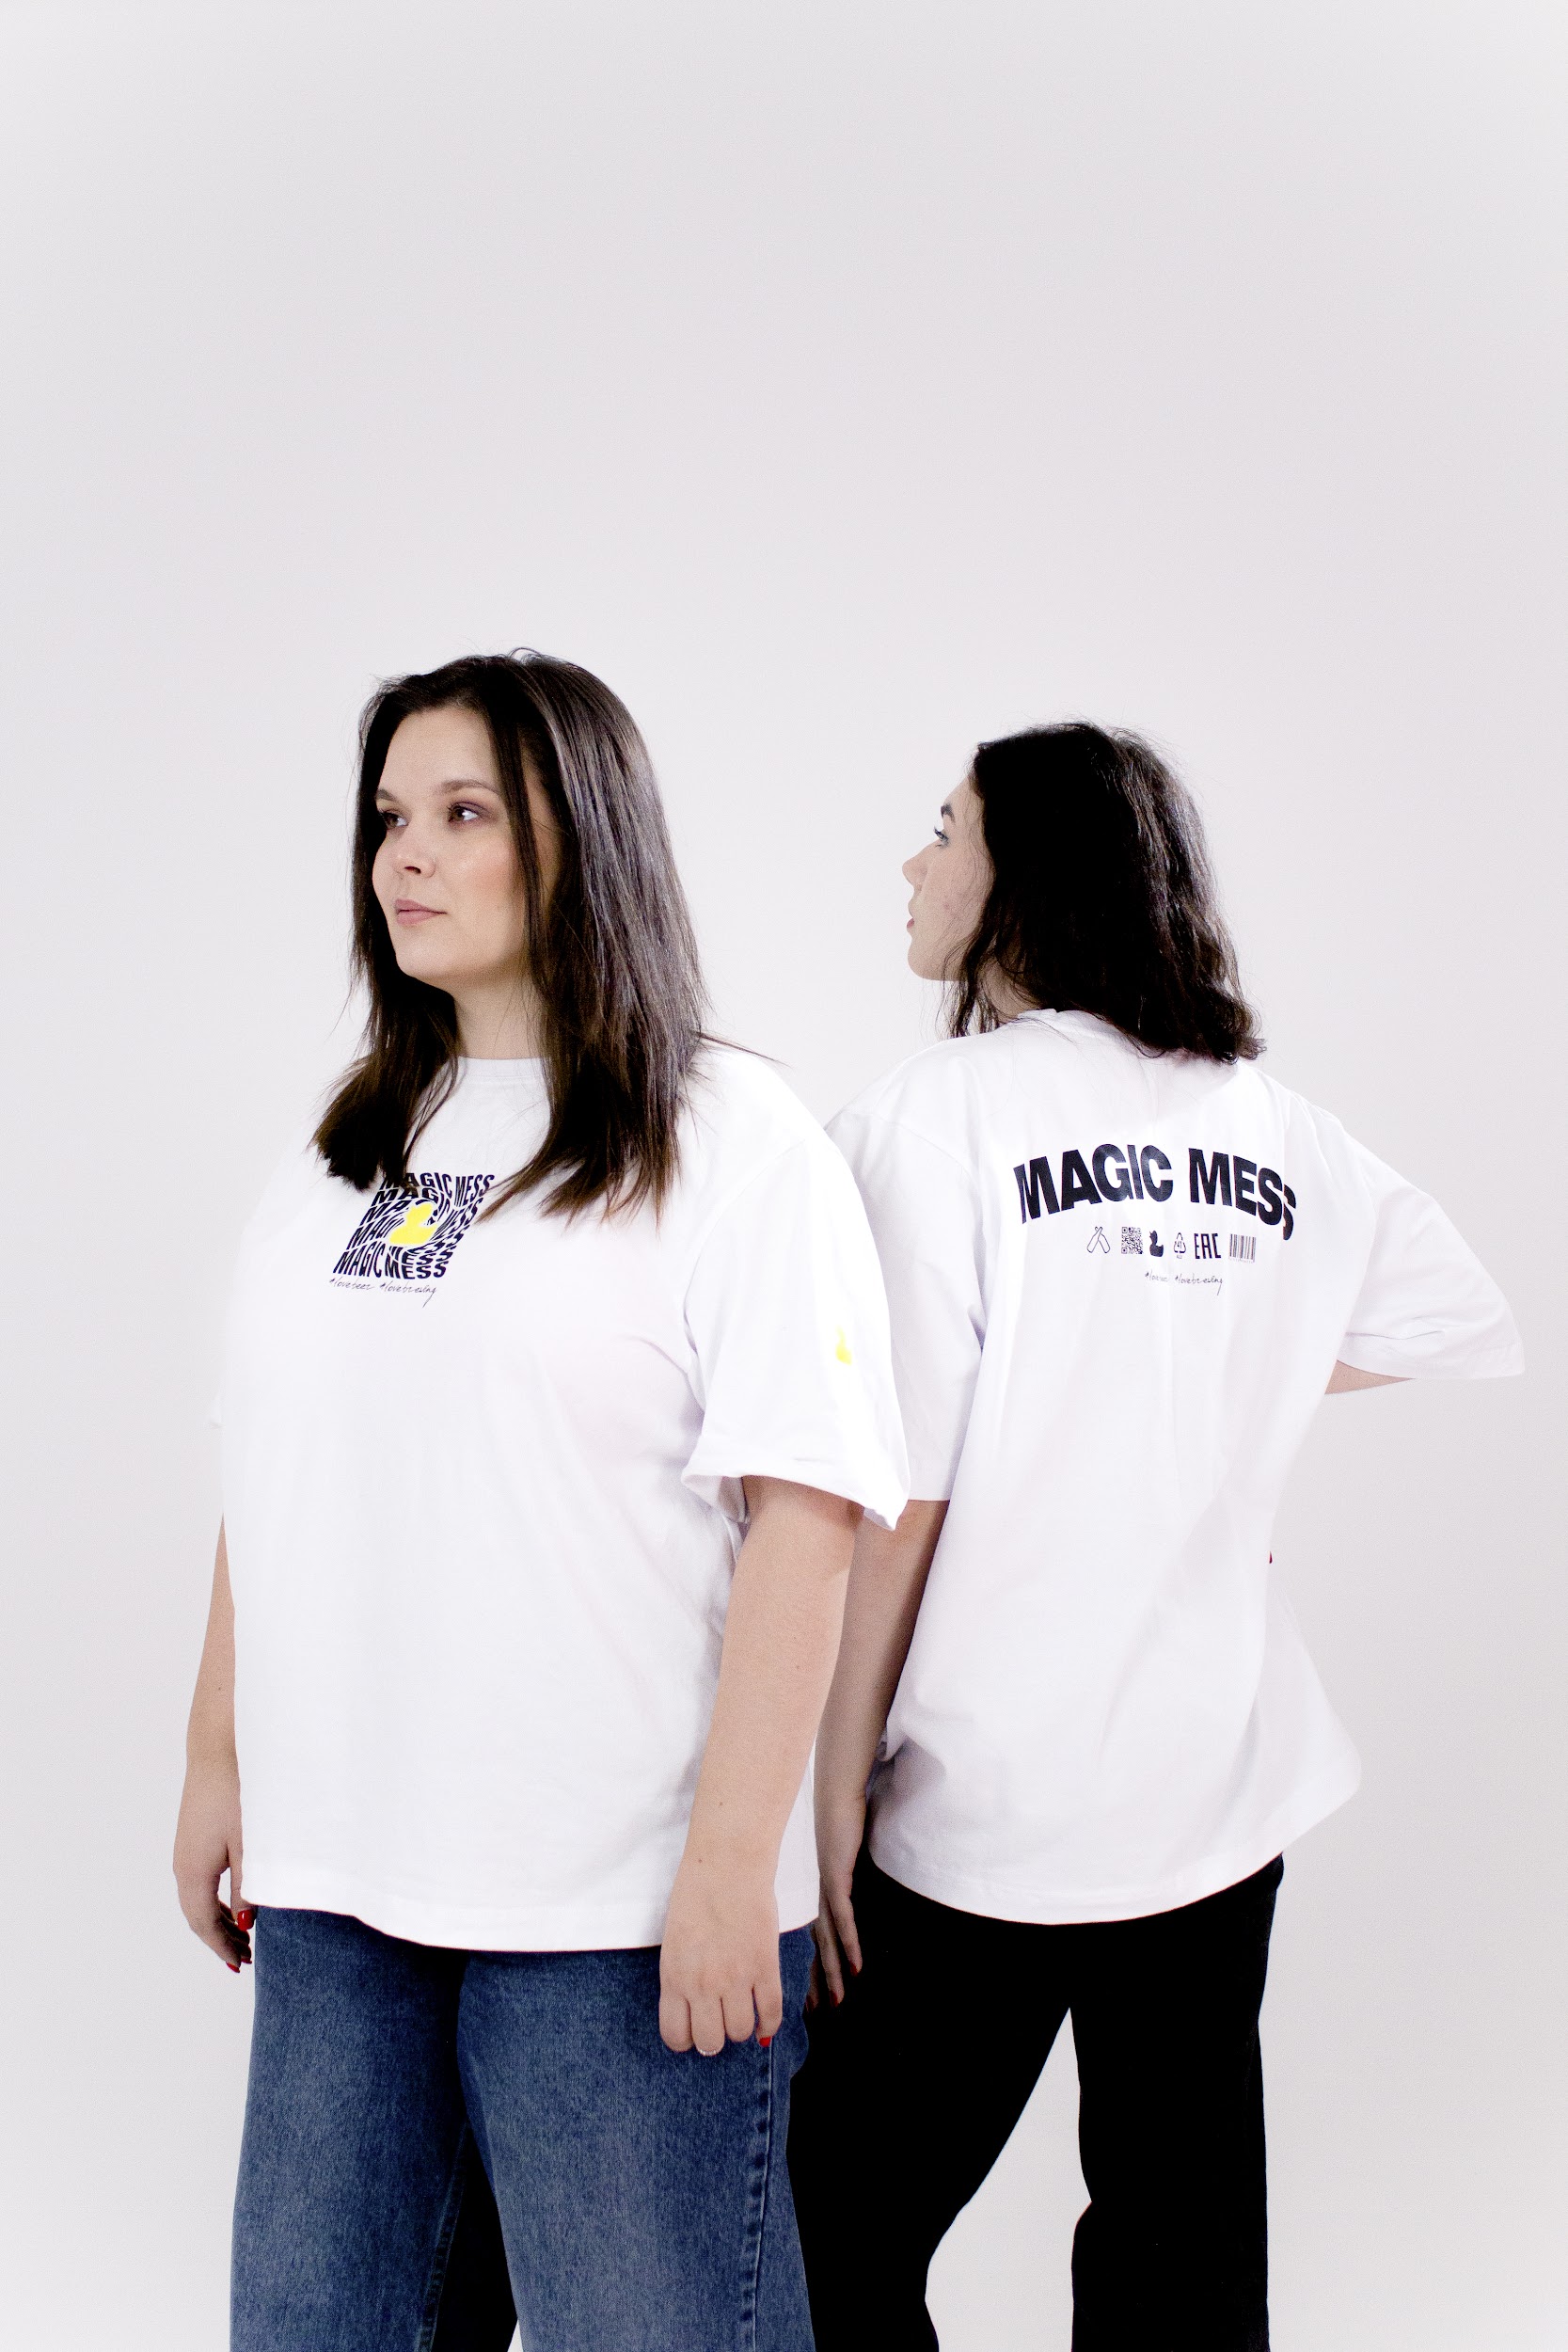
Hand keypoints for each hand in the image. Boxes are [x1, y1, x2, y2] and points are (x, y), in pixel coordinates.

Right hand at [174, 1749, 250, 1970]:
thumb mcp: (250, 1844)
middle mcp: (182, 1865)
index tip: (239, 1965)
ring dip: (218, 1919)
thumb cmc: (238, 1793)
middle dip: (220, 1939)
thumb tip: (247, 1923)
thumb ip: (248, 1886)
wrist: (219, 1749)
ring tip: (243, 1936)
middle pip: (197, 1915)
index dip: (221, 1947)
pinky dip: (215, 1899)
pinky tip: (234, 1901)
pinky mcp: (192, 1837)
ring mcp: (185, 1851)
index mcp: (193, 1872)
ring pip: (198, 1898)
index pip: (203, 1923)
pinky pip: (199, 1881)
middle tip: (244, 1959)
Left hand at [659, 1856, 780, 2054]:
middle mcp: (702, 1983)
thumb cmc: (696, 1894)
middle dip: (714, 2038)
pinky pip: (771, 2014)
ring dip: (741, 2027)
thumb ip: (682, 1976)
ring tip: (741, 2010)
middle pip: (710, 2043)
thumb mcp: (675, 1941)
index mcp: (674, 1976)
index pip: (675, 2036)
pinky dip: (769, 2024)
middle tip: (719, 2019)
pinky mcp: (764, 1966)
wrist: (727, 1862)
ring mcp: (735, 1977)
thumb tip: (696, 2007)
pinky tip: (764, 2019)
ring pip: (740, 2032)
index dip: (686, 2039)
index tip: (694, 2028)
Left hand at [809, 1790, 865, 2007]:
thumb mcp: (837, 1856)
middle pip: (814, 1946)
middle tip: (816, 2011)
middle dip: (816, 1980)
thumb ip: (839, 1877)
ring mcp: (825, 1889)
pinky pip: (843, 1918)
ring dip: (832, 1971)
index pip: (810, 1938)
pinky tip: (856, 1965)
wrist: (834, 1794)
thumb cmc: (837, 1820)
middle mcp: (815, 1895)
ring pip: (826, 1939)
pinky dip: (849, 1943)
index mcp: (813, 1892)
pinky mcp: (837, 1879)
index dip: (809, 1967)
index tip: (807, 1995)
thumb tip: (843, 1893)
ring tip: (836, 1999)